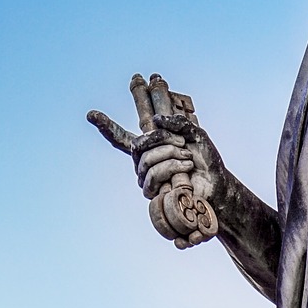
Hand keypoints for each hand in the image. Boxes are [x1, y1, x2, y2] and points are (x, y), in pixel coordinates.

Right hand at [86, 110, 227, 247]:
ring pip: (147, 161)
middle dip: (162, 140)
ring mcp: (145, 178)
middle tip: (184, 144)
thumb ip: (177, 122)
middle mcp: (143, 161)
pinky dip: (173, 169)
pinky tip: (186, 171)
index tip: (91, 114)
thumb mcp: (196, 134)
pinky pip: (153, 176)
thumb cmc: (206, 160)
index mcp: (150, 146)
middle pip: (138, 144)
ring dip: (171, 156)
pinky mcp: (152, 193)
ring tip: (188, 160)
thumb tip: (156, 121)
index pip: (121, 136)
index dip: (106, 125)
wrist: (216, 185)